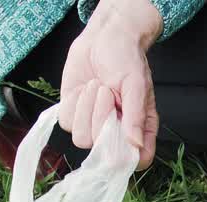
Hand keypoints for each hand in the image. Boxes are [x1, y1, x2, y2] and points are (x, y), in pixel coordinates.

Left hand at [58, 0, 162, 169]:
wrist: (104, 36)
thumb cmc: (126, 57)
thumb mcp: (136, 84)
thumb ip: (136, 116)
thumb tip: (136, 144)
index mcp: (139, 128)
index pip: (137, 160)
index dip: (125, 159)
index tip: (115, 137)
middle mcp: (116, 131)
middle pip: (102, 150)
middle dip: (101, 117)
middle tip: (107, 91)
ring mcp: (94, 125)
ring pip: (81, 138)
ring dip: (86, 108)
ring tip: (96, 87)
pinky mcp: (74, 115)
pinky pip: (66, 123)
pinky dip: (73, 103)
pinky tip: (84, 88)